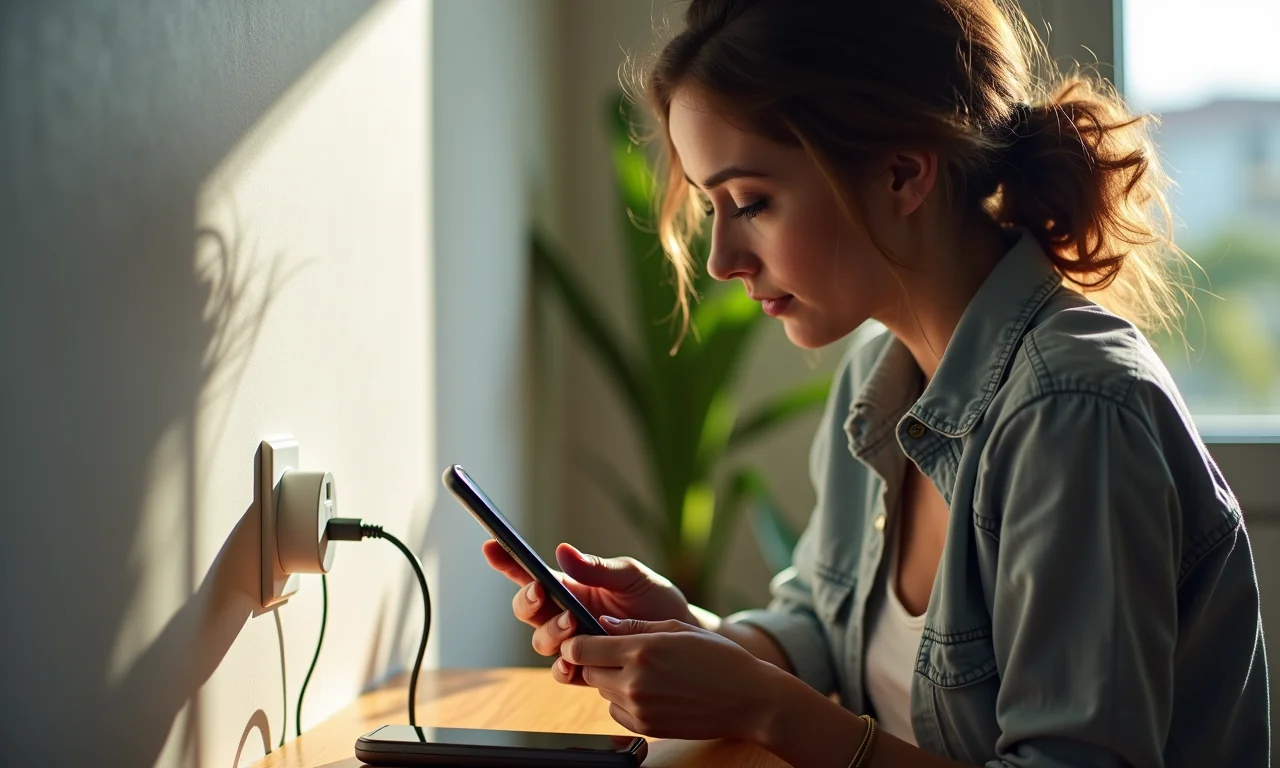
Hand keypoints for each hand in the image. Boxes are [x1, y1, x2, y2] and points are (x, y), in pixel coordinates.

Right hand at [481, 541, 692, 677]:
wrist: (683, 637)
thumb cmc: (656, 599)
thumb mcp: (631, 575)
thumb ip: (597, 567)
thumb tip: (563, 550)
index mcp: (572, 585)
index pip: (531, 573)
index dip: (506, 562)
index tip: (492, 548)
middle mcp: (566, 613)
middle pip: (527, 610)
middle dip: (528, 602)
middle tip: (543, 595)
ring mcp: (575, 642)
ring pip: (541, 642)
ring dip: (550, 634)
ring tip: (572, 626)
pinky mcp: (588, 668)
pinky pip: (562, 671)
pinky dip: (563, 667)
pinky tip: (573, 662)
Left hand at [557, 617, 782, 740]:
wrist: (748, 700)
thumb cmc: (718, 658)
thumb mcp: (678, 628)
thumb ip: (635, 626)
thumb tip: (602, 623)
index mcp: (641, 651)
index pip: (582, 648)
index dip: (577, 642)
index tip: (582, 638)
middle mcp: (634, 681)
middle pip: (587, 671)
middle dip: (594, 660)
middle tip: (616, 652)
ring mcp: (638, 708)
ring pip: (601, 691)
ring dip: (610, 679)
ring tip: (641, 670)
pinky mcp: (645, 727)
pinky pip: (615, 711)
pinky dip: (622, 700)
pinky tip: (648, 689)